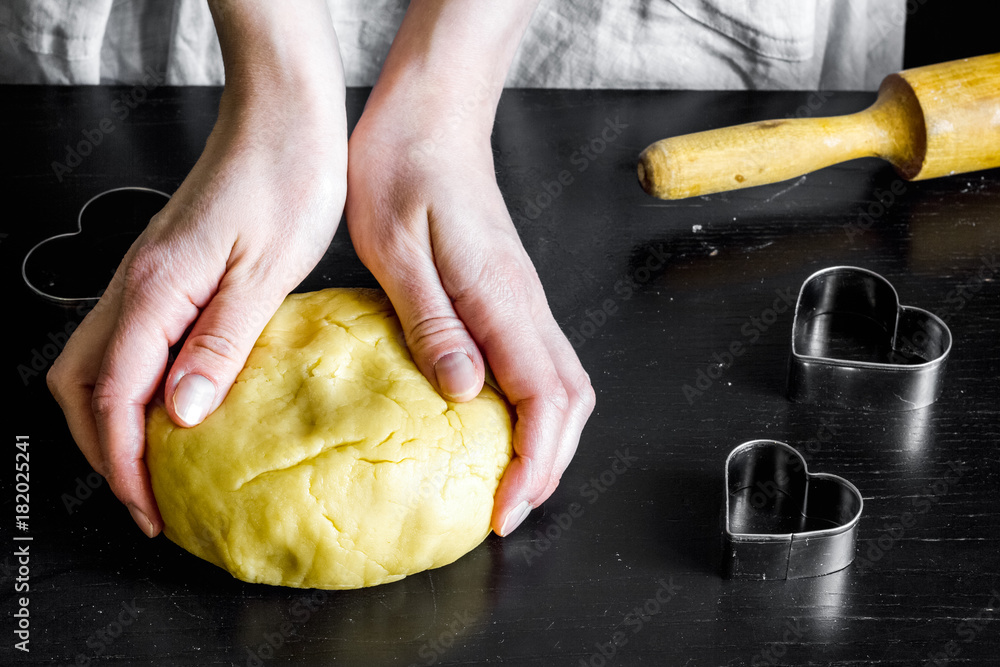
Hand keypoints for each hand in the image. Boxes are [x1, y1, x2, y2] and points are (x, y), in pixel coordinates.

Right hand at [47, 2, 347, 534]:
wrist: (284, 116)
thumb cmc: (285, 177)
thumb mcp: (266, 271)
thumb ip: (220, 344)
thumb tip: (180, 414)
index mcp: (156, 290)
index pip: (113, 398)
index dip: (123, 463)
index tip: (149, 509)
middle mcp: (136, 284)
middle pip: (82, 385)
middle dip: (103, 450)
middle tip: (147, 499)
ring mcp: (148, 276)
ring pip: (96, 363)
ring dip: (112, 420)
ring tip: (155, 465)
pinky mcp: (169, 271)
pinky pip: (129, 341)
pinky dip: (134, 385)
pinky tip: (176, 403)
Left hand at [346, 95, 594, 536]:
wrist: (430, 116)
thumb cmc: (405, 171)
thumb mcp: (398, 251)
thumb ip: (434, 325)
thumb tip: (465, 394)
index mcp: (502, 298)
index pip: (544, 399)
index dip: (533, 464)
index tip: (503, 510)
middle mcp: (526, 303)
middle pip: (570, 401)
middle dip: (549, 464)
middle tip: (508, 509)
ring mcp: (523, 298)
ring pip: (564, 383)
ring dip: (548, 439)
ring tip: (508, 480)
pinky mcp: (509, 293)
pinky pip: (540, 362)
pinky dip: (534, 407)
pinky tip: (498, 422)